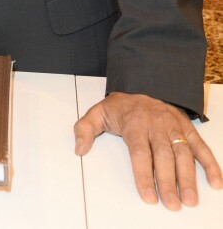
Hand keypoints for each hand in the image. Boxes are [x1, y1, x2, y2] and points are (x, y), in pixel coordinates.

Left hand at [74, 92, 222, 209]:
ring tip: (191, 200)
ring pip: (183, 152)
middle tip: (172, 204)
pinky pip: (200, 146)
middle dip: (168, 181)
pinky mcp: (187, 128)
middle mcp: (157, 124)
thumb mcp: (98, 112)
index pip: (140, 152)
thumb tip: (79, 148)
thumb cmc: (122, 106)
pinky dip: (210, 163)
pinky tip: (215, 182)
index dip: (143, 175)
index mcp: (135, 122)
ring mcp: (174, 126)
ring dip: (189, 177)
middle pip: (164, 155)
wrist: (142, 83)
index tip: (148, 197)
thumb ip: (85, 129)